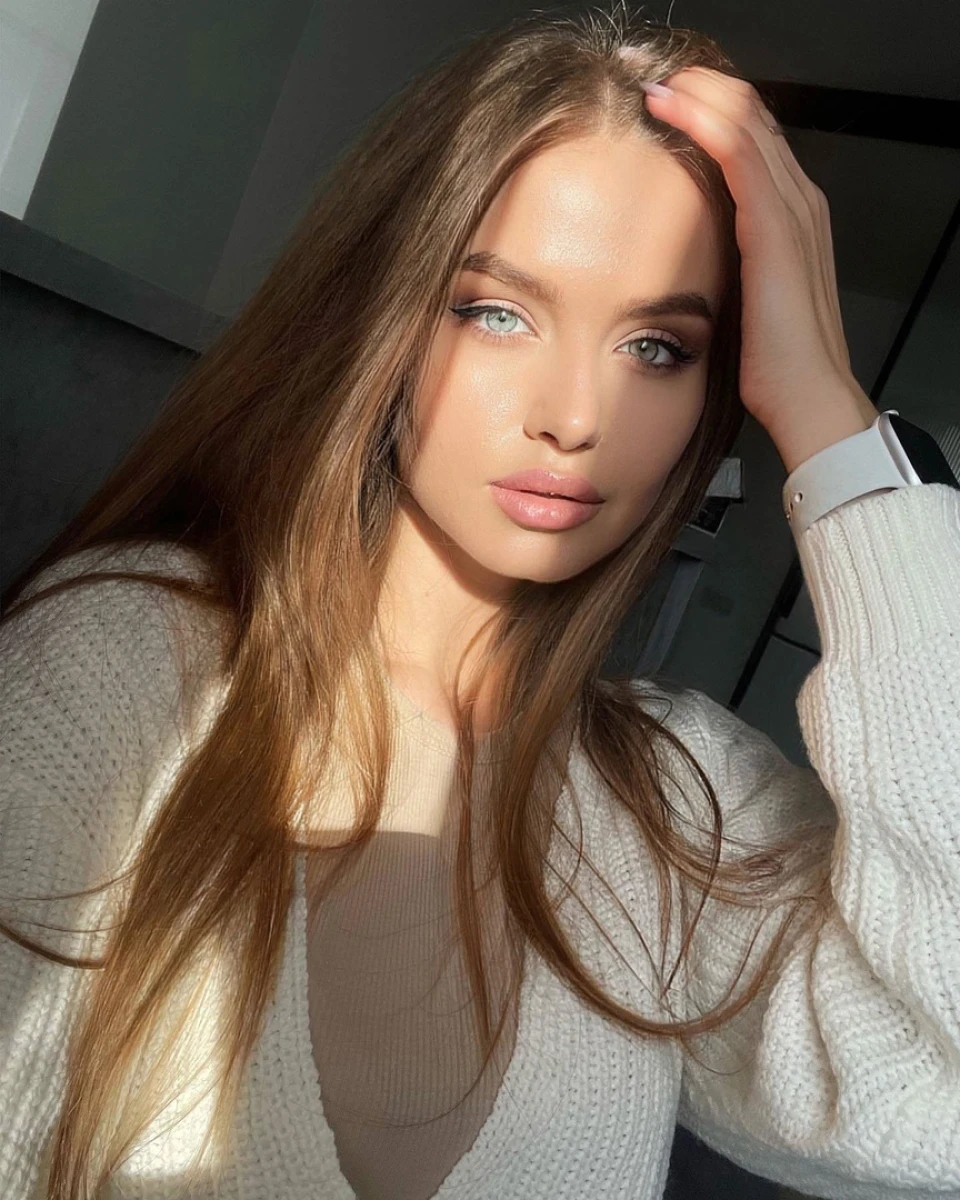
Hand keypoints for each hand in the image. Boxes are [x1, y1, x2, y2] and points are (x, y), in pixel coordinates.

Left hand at [619, 58, 879, 469]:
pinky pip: (738, 149)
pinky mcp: (774, 224)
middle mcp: (798, 202)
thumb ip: (726, 269)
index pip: (752, 141)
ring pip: (745, 119)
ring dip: (696, 91)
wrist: (807, 396)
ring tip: (649, 79)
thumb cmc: (775, 366)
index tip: (660, 102)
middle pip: (750, 116)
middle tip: (646, 75)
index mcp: (790, 219)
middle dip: (699, 87)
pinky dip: (702, 118)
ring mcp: (792, 208)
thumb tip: (684, 265)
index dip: (708, 111)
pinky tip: (668, 105)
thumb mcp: (745, 304)